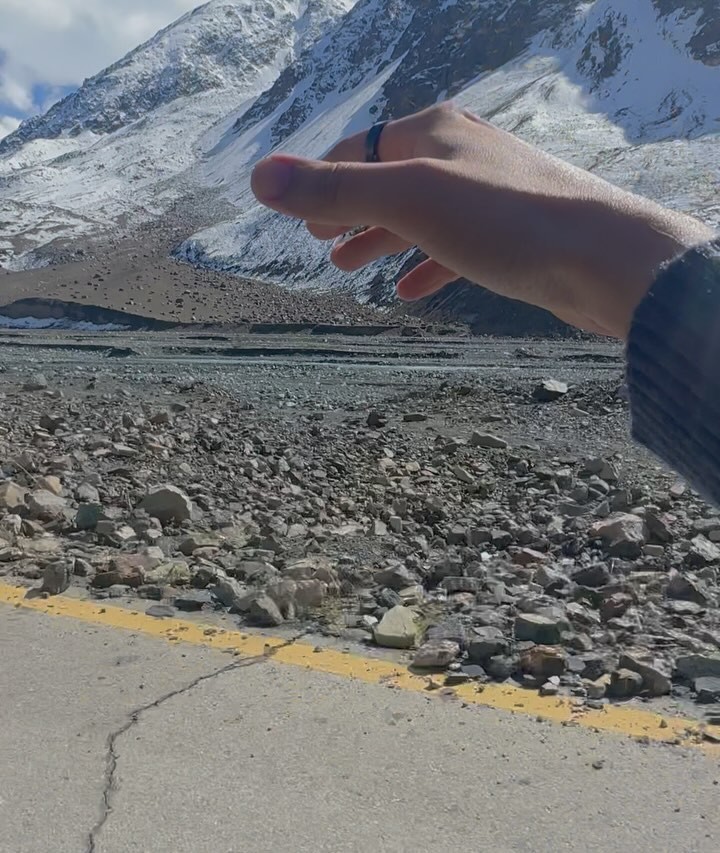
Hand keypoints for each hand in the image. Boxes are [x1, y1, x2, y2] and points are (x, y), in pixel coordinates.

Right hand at [251, 103, 714, 337]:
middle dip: (349, 213)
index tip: (299, 218)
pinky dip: (424, 266)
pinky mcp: (511, 237)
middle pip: (388, 181)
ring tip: (346, 267)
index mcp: (434, 132)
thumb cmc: (503, 222)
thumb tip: (260, 178)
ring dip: (380, 240)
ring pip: (419, 216)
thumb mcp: (407, 200)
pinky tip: (406, 291)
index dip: (323, 182)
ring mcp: (489, 195)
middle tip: (318, 244)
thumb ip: (334, 190)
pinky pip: (454, 247)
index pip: (360, 149)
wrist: (601, 260)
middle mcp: (462, 154)